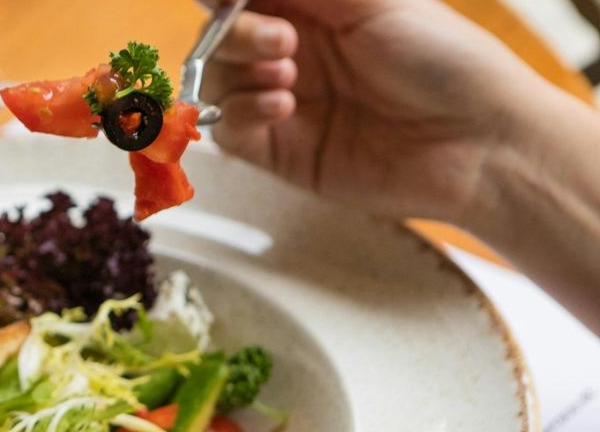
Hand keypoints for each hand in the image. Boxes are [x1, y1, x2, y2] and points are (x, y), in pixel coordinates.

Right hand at [200, 0, 555, 224]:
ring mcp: (284, 103)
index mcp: (318, 11)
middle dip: (236, 33)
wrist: (478, 144)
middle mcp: (295, 54)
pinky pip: (229, 131)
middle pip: (222, 37)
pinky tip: (282, 106)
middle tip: (281, 41)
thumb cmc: (446, 62)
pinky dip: (242, 112)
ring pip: (216, 81)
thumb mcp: (374, 1)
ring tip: (286, 76)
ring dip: (240, 71)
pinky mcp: (280, 153)